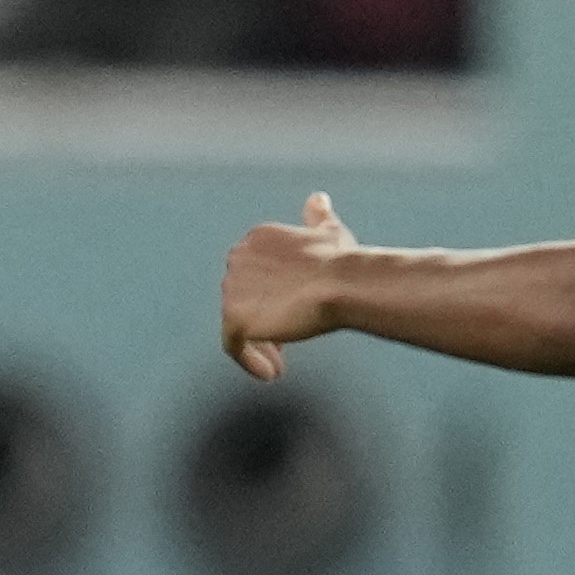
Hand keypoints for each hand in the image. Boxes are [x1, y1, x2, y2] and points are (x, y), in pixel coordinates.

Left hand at [224, 192, 357, 380]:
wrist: (340, 284)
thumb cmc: (341, 261)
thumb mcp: (330, 231)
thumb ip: (318, 217)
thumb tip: (318, 200)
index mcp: (255, 239)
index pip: (253, 276)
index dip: (271, 298)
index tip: (291, 314)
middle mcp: (236, 259)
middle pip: (242, 301)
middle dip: (263, 322)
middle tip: (285, 345)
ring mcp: (232, 289)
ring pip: (238, 326)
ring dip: (259, 346)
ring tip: (281, 363)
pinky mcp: (234, 318)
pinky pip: (234, 347)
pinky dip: (250, 362)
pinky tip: (272, 374)